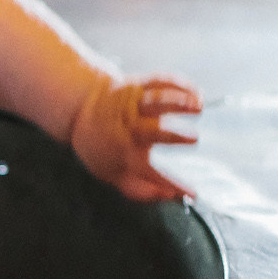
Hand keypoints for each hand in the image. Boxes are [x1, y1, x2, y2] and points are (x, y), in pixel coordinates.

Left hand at [70, 75, 200, 202]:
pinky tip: (195, 92)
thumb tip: (170, 197)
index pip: (149, 172)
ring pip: (156, 100)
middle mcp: (128, 126)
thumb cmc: (102, 145)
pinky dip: (178, 84)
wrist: (79, 106)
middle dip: (173, 135)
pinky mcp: (136, 84)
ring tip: (199, 105)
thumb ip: (140, 188)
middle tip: (195, 139)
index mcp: (122, 152)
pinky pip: (158, 81)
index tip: (192, 192)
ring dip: (178, 101)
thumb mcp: (112, 172)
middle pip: (151, 131)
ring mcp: (132, 103)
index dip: (170, 184)